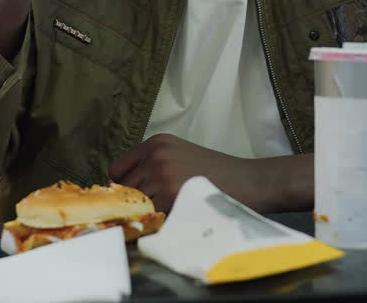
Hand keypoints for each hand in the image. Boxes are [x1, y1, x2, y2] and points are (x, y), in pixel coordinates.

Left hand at [110, 134, 264, 211]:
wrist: (249, 180)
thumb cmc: (219, 173)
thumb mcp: (181, 156)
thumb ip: (153, 166)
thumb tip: (124, 192)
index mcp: (156, 143)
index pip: (117, 169)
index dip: (124, 186)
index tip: (135, 196)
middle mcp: (155, 156)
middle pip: (124, 189)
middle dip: (136, 202)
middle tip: (158, 208)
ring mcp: (162, 175)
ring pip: (136, 205)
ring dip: (148, 214)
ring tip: (171, 212)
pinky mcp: (171, 196)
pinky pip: (152, 217)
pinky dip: (160, 222)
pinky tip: (178, 217)